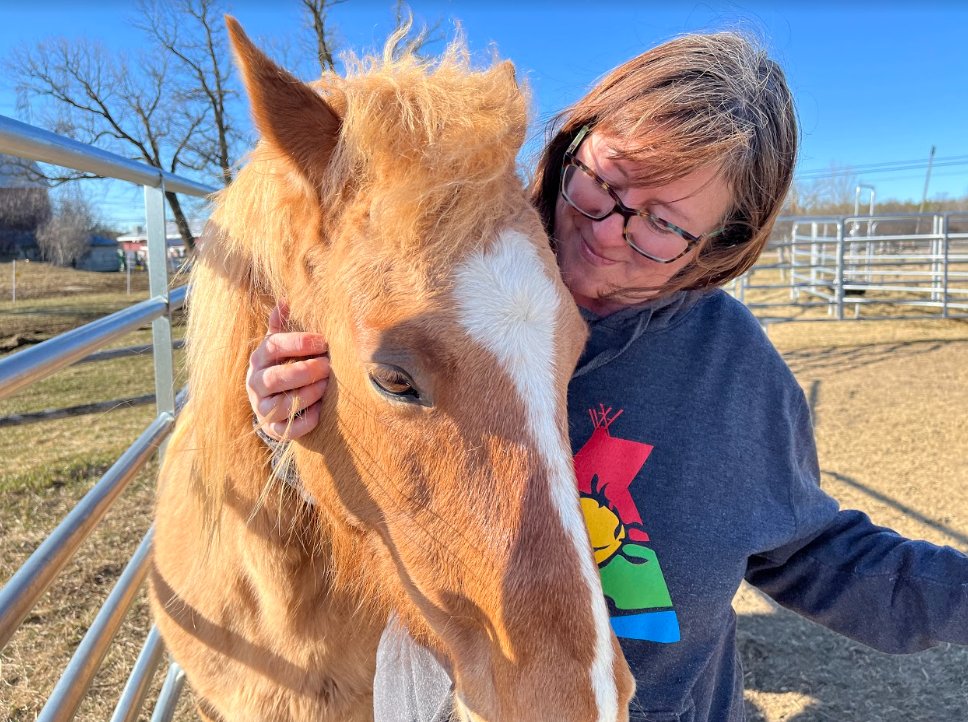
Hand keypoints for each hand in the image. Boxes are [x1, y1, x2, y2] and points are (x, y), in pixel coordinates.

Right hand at [246, 300, 329, 440]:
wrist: (272, 402)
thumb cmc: (281, 366)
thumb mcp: (278, 346)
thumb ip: (280, 326)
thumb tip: (285, 300)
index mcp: (259, 359)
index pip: (272, 346)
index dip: (298, 343)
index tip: (322, 342)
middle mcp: (256, 383)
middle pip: (276, 378)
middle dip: (304, 371)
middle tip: (327, 366)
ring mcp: (263, 408)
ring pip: (282, 405)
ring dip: (308, 395)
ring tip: (326, 385)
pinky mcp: (273, 429)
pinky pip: (288, 429)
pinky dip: (305, 421)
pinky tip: (320, 410)